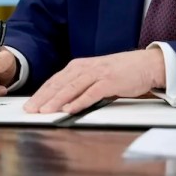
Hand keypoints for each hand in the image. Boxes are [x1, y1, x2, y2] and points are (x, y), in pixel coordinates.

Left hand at [24, 48, 165, 113]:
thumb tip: (63, 100)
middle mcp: (86, 68)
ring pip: (72, 87)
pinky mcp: (110, 81)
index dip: (41, 92)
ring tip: (45, 111)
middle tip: (30, 110)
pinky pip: (92, 92)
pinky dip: (80, 101)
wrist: (145, 64)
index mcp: (80, 66)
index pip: (55, 80)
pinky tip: (70, 108)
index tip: (29, 104)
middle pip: (60, 83)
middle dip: (43, 97)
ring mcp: (98, 73)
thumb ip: (81, 84)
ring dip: (57, 100)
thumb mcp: (96, 74)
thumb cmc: (121, 71)